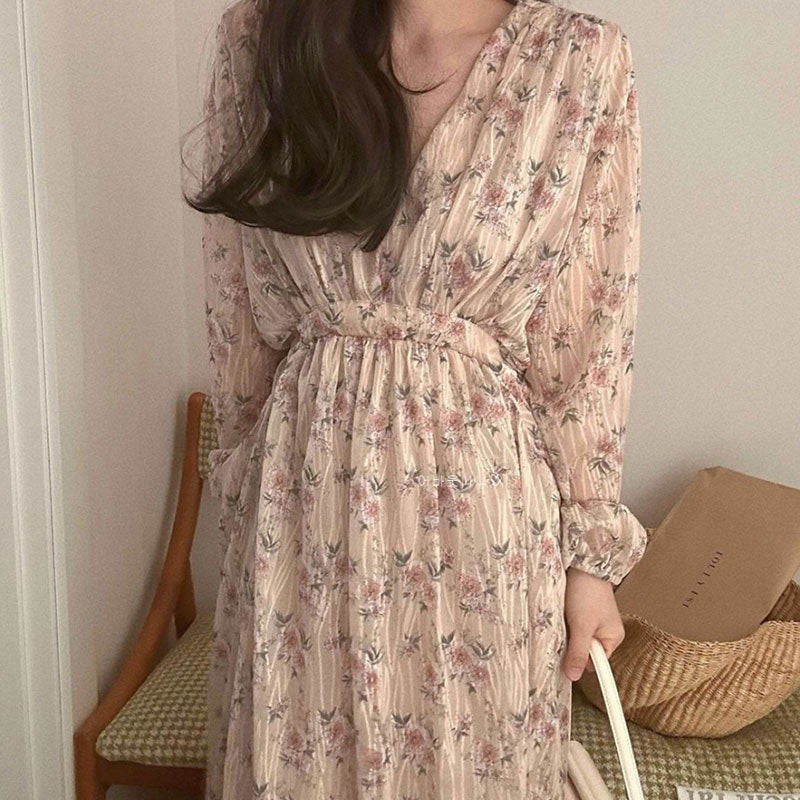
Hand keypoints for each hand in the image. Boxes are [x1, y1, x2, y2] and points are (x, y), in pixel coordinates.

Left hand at [562, 566, 624, 680]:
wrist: (583, 563)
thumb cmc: (587, 593)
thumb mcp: (582, 627)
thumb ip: (578, 653)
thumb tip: (574, 676)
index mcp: (613, 638)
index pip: (597, 664)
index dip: (581, 664)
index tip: (565, 664)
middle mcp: (606, 631)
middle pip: (584, 650)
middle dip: (571, 645)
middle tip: (563, 635)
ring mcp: (594, 620)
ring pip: (576, 637)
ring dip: (567, 633)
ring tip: (562, 621)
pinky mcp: (583, 610)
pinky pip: (573, 625)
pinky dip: (566, 622)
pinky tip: (561, 615)